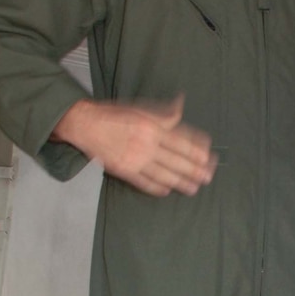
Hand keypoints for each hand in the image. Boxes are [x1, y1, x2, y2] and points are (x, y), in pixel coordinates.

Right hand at [52, 95, 216, 196]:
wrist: (85, 124)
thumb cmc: (114, 115)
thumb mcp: (142, 109)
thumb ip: (164, 113)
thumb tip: (181, 104)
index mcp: (153, 128)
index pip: (183, 142)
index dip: (198, 152)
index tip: (209, 157)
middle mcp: (147, 145)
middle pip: (178, 162)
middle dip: (196, 171)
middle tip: (208, 177)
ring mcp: (136, 160)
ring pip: (165, 175)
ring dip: (182, 183)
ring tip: (194, 188)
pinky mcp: (125, 171)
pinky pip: (146, 183)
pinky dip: (158, 188)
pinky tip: (168, 190)